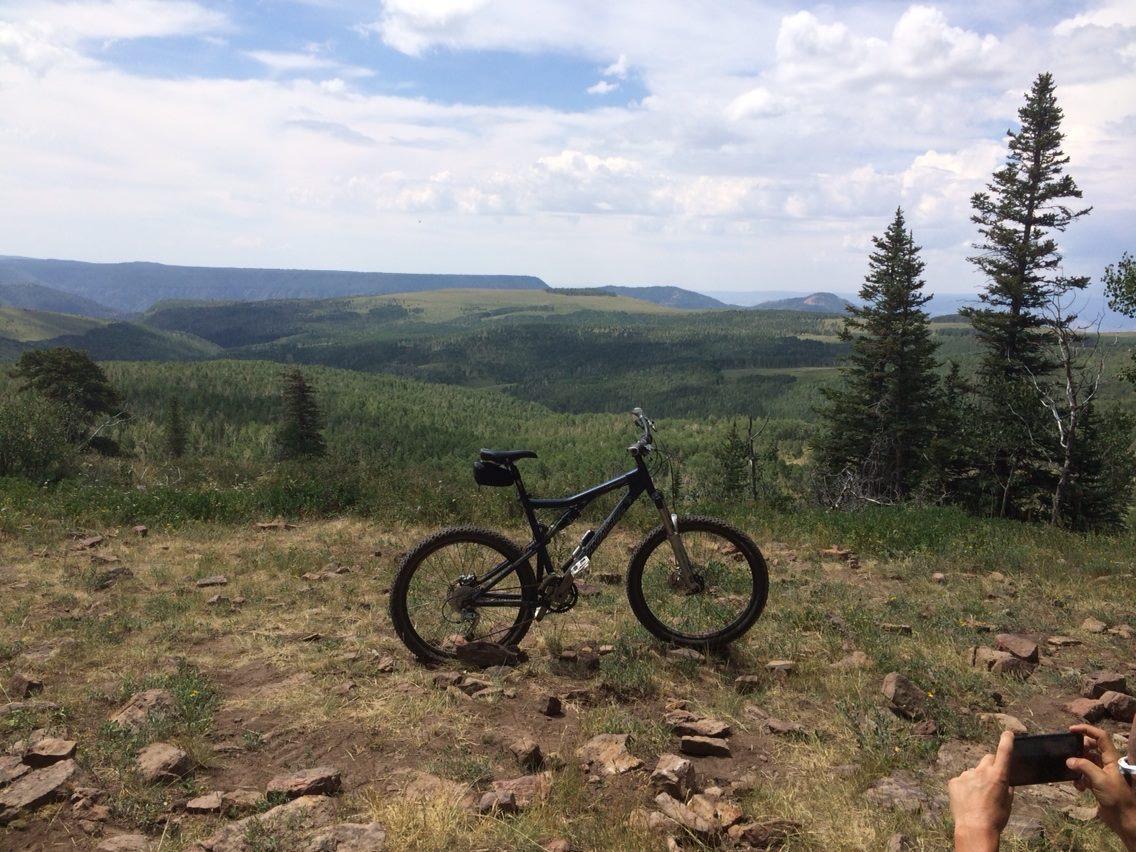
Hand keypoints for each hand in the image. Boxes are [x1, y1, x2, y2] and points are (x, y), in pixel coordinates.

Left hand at [950, 730, 1014, 851]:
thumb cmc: (995, 818)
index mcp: (999, 776)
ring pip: (973, 772)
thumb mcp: (1008, 804)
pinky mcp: (954, 781)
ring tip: (976, 798)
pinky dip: (964, 787)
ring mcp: (966, 775)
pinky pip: (961, 780)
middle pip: (987, 759)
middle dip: (990, 766)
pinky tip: (966, 800)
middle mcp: (982, 771)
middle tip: (990, 781)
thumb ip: (1007, 788)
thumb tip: (1005, 782)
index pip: (1004, 752)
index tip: (1008, 733)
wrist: (974, 828)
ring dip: (975, 780)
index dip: (1006, 741)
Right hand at [1067, 724, 1135, 849]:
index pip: (1101, 736)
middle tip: (1068, 753)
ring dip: (1078, 765)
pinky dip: (1079, 778)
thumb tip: (1069, 760)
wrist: (1124, 819)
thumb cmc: (1116, 797)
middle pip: (1092, 747)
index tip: (1071, 730)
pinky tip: (1078, 787)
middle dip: (1079, 749)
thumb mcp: (1100, 780)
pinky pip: (1085, 775)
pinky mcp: (1098, 784)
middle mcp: (1108, 763)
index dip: (1087, 730)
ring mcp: (1103, 773)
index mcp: (1112, 759)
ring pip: (1087, 761)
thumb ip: (1084, 767)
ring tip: (1071, 772)